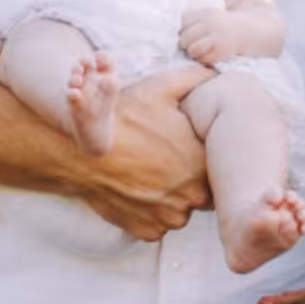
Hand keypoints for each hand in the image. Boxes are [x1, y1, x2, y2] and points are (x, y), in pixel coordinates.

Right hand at [75, 64, 211, 239]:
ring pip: (180, 211)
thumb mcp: (161, 87)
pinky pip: (157, 225)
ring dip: (171, 199)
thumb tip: (215, 72)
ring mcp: (168, 218)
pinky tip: (138, 191)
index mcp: (203, 165)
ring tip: (151, 176)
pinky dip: (151, 213)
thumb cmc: (124, 117)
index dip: (204, 160)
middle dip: (190, 181)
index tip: (188, 151)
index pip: (221, 171)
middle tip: (167, 163)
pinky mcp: (146, 231)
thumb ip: (196, 78)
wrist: (83, 149)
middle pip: (203, 194)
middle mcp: (191, 197)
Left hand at [178, 7, 252, 66]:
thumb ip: (194, 21)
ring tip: (200, 52)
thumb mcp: (211, 15)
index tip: (184, 36)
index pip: (181, 23)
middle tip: (190, 47)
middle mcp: (209, 23)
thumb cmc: (227, 25)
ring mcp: (217, 36)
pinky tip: (210, 56)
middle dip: (185, 45)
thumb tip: (174, 34)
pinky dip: (205, 60)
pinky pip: (205, 59)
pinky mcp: (223, 49)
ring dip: (194, 54)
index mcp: (204, 13)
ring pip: (193, 50)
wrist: (252, 30)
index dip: (180, 32)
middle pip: (184, 38)